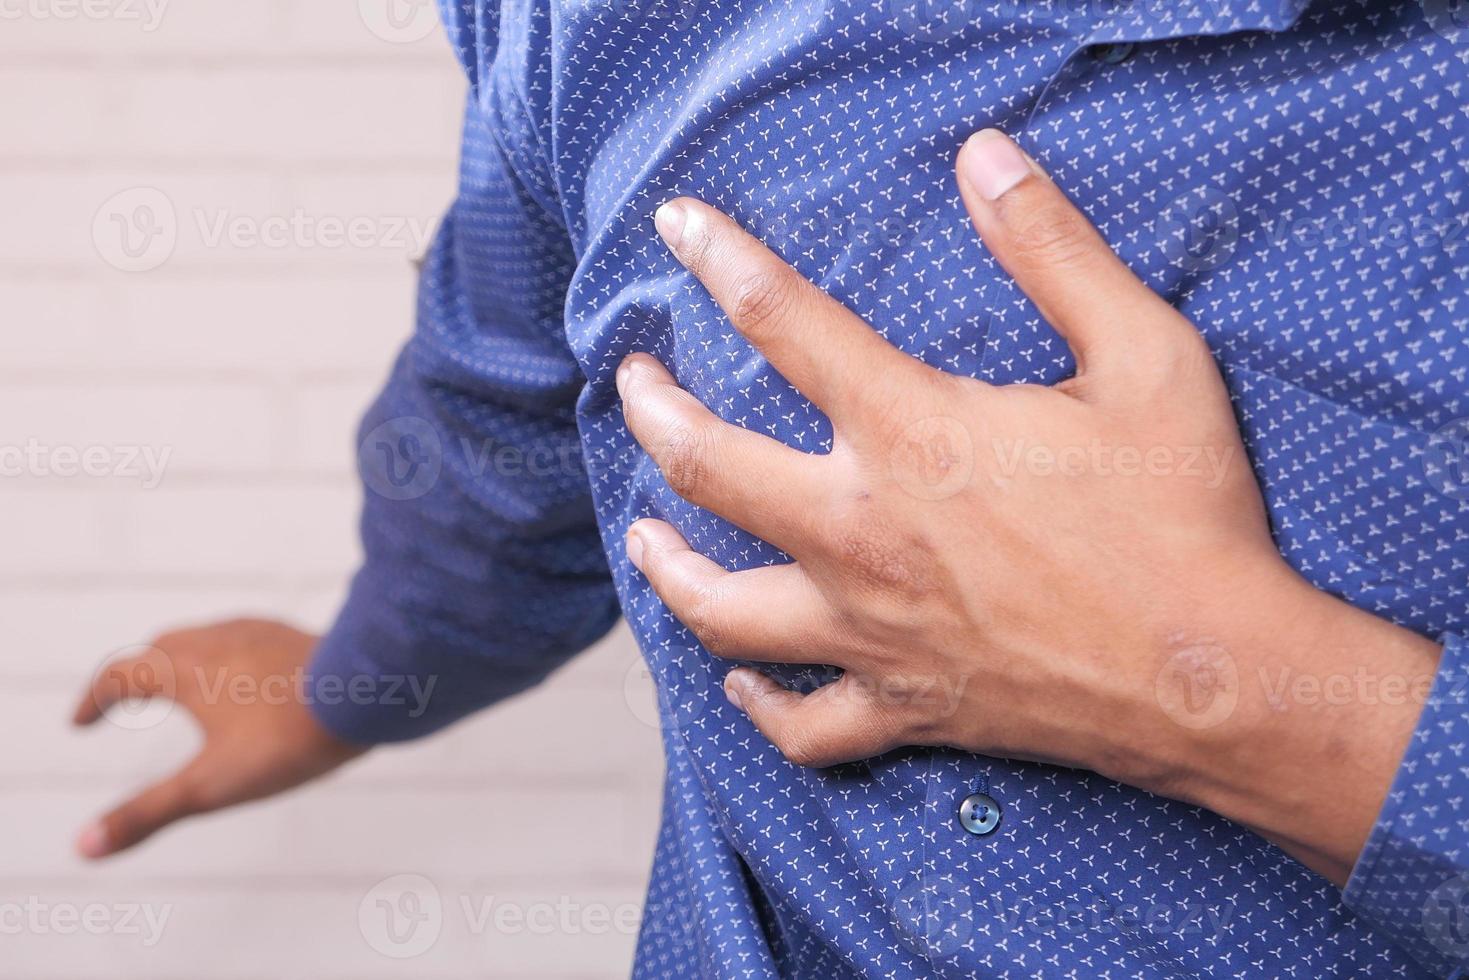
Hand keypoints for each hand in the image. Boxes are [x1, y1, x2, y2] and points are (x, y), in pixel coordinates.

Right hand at [72, 619, 365, 858]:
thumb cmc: (288, 738)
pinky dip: (225, 656)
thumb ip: (148, 813)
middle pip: (159, 649)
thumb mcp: (211, 786)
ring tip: (179, 688)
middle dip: (134, 675)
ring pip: (205, 638)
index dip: (94, 700)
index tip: (81, 722)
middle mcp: (216, 639)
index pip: (121, 675)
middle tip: (121, 700)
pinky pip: (246, 638)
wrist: (370, 692)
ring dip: (179, 660)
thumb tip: (84, 846)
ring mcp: (260, 632)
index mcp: (183, 669)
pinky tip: (247, 676)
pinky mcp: (296, 636)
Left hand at [617, 129, 1439, 882]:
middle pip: (703, 466)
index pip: (781, 321)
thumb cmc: (1182, 515)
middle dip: (651, 411)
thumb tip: (986, 159)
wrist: (1218, 676)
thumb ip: (1054, 251)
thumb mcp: (1142, 355)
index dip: (719, 259)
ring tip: (643, 534)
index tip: (677, 227)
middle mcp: (861, 532)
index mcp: (910, 434)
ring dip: (666, 566)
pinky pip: (802, 725)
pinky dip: (760, 708)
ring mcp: (870, 631)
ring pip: (719, 608)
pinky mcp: (903, 707)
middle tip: (635, 382)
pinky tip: (740, 685)